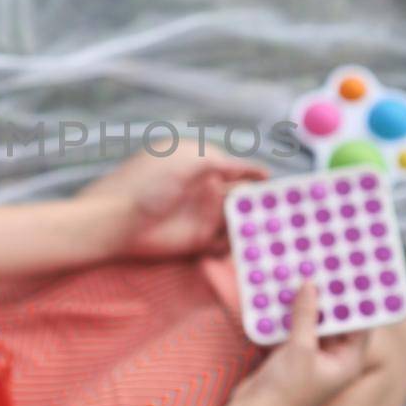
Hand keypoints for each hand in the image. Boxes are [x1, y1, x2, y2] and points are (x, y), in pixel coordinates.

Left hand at [78, 137, 269, 260]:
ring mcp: (201, 215)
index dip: (260, 177)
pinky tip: (251, 245)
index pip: (240, 169)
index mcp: (202, 164)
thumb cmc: (148, 183)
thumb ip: (222, 162)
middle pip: (243, 197)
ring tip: (277, 232)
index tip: (286, 187)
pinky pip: (225, 242)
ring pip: (238, 220)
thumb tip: (249, 170)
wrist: (116, 220)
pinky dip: (238, 244)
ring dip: (255, 225)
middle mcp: (205, 189)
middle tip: (289, 214)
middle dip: (263, 204)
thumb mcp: (189, 159)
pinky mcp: (196, 241)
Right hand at [227, 280, 371, 405]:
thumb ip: (306, 316)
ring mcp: (313, 357)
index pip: (361, 326)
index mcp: (348, 362)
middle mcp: (334, 359)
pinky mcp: (292, 356)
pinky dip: (292, 314)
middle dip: (330, 298)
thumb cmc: (286, 390)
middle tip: (327, 269)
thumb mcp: (300, 349)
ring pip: (315, 323)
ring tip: (306, 274)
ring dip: (308, 303)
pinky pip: (296, 329)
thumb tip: (311, 285)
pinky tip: (285, 293)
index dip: (358, 302)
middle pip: (338, 322)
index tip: (354, 277)